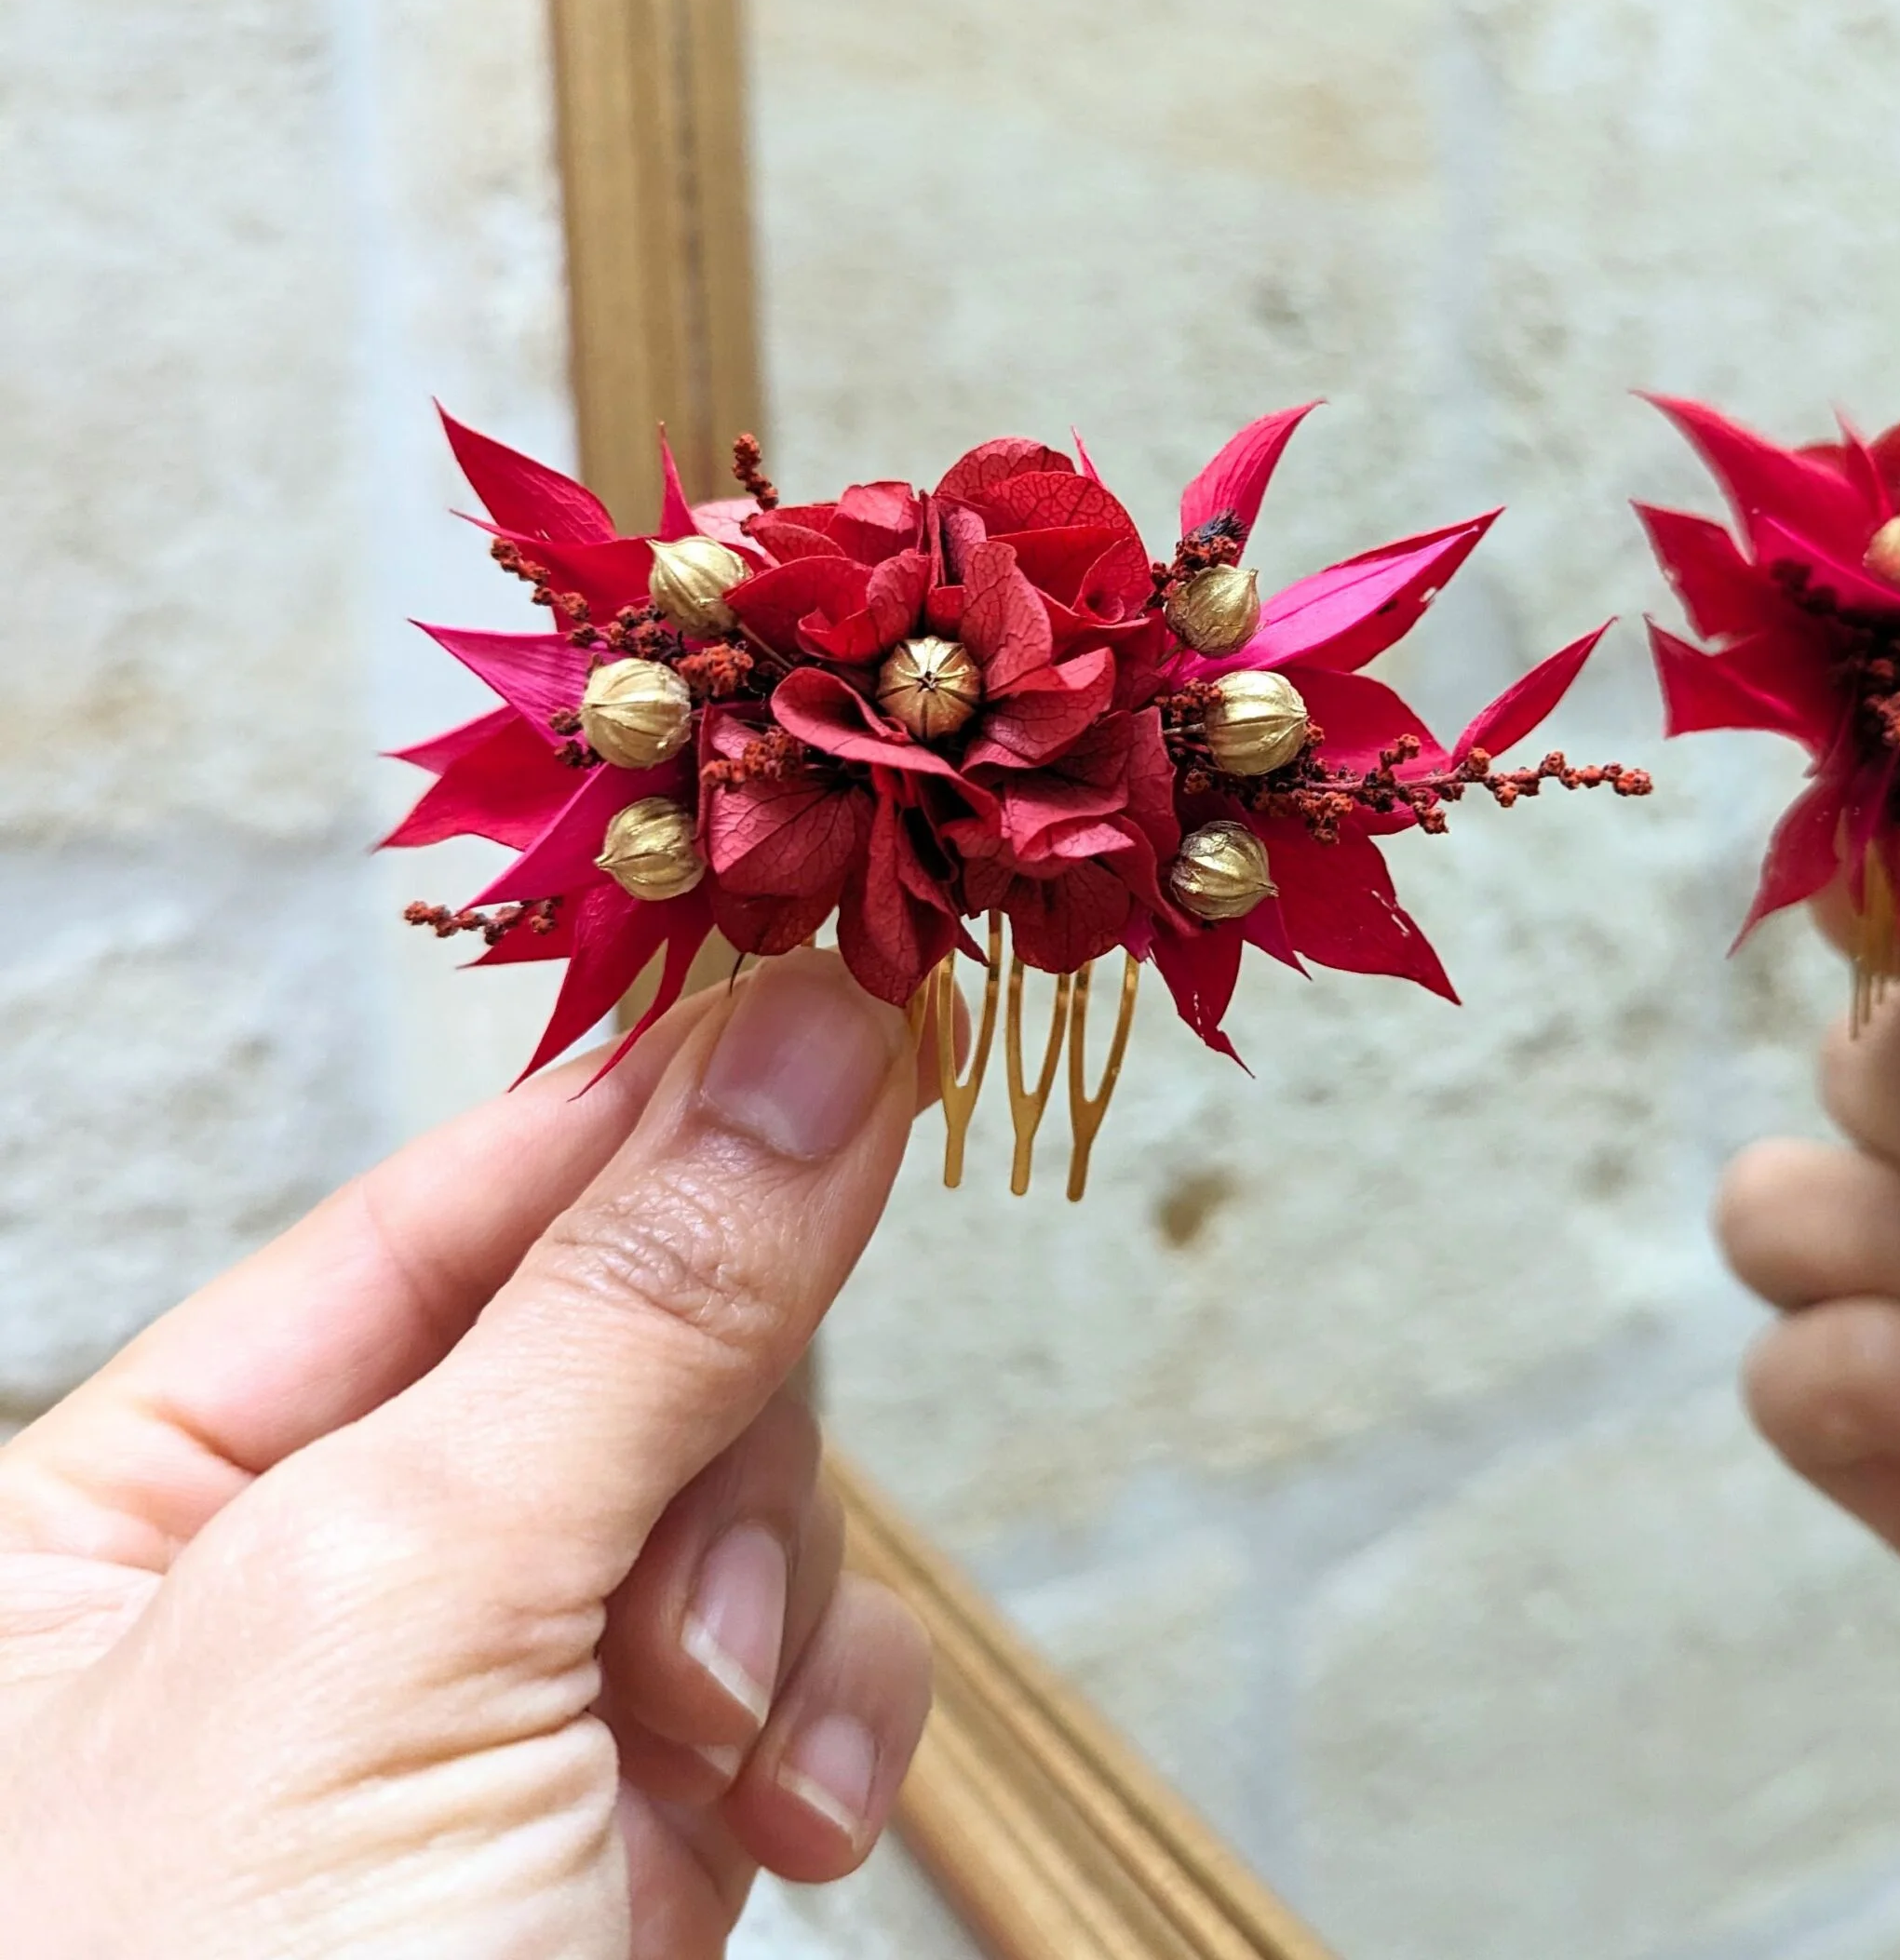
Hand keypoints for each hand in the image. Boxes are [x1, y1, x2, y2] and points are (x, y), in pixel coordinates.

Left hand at [0, 948, 934, 1958]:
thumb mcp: (407, 1616)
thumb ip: (632, 1302)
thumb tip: (813, 1025)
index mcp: (130, 1499)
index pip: (451, 1199)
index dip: (654, 1103)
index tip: (843, 998)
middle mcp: (307, 1585)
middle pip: (627, 1343)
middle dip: (711, 1447)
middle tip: (679, 1597)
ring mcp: (480, 1711)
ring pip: (733, 1498)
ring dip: (773, 1604)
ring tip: (711, 1760)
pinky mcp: (619, 1826)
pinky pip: (785, 1663)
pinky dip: (821, 1720)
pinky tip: (776, 1827)